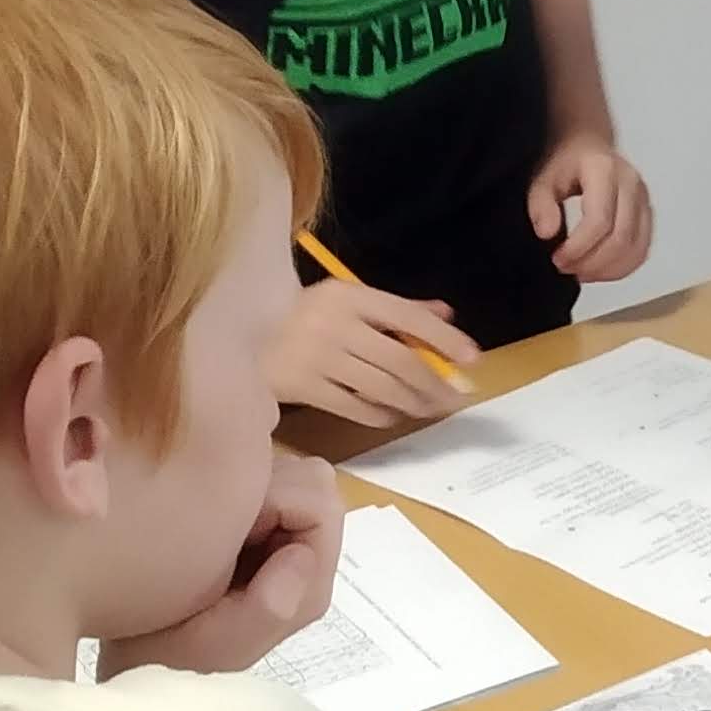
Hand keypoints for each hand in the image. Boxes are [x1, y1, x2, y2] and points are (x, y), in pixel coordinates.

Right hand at [105, 452, 342, 674]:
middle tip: (217, 523)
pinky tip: (203, 519)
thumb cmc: (172, 654)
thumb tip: (301, 553)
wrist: (135, 655)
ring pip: (288, 475)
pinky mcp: (253, 529)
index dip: (276, 502)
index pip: (322, 509)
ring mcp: (280, 541)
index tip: (229, 525)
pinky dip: (233, 486)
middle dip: (267, 488)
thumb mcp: (220, 642)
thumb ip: (271, 606)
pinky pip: (259, 482)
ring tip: (207, 524)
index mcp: (309, 584)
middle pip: (314, 484)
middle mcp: (304, 557)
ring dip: (249, 486)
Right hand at [272, 277, 478, 429]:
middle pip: (402, 361)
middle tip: (455, 398)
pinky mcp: (304, 387)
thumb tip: (445, 315)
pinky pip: (357, 408)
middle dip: (436, 385)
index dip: (445, 339)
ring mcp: (319, 357)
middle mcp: (336, 324)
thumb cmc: (305, 315)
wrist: (239, 331)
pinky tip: (392, 414)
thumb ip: (396, 309)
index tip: (472, 359)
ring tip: (428, 408)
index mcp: (350, 295)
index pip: (409, 317)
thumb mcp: (347, 300)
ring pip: (384, 388)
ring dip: (415, 403)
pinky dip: (382, 415)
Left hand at [531, 134, 653, 282]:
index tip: (558, 259)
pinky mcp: (648, 214)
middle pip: (621, 238)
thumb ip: (541, 204)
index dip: (579, 248)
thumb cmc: (565, 162)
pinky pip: (642, 250)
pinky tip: (599, 270)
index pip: (600, 220)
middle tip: (567, 269)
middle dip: (593, 263)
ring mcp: (644, 199)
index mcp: (604, 170)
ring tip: (581, 273)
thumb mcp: (542, 178)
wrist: (587, 145)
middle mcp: (631, 184)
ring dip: (608, 270)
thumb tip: (547, 234)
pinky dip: (622, 268)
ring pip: (636, 249)